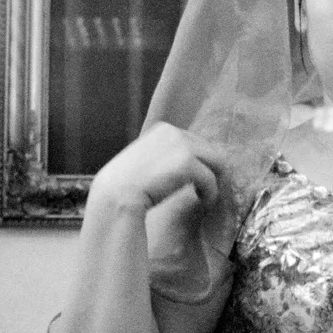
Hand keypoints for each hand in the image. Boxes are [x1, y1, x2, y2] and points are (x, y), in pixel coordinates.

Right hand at [89, 121, 222, 216]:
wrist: (115, 195)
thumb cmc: (125, 186)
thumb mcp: (145, 161)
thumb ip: (164, 156)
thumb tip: (184, 165)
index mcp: (164, 129)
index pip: (196, 142)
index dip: (202, 163)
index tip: (198, 181)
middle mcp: (174, 132)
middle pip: (211, 150)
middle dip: (213, 171)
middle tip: (207, 191)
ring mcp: (181, 145)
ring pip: (217, 163)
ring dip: (214, 182)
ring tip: (206, 198)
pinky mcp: (187, 163)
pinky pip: (211, 180)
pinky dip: (211, 194)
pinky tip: (203, 203)